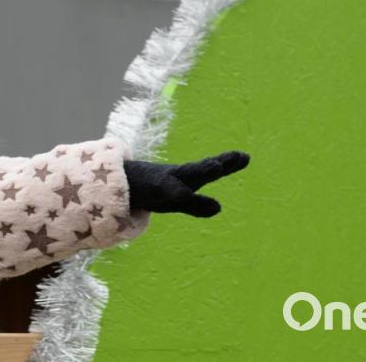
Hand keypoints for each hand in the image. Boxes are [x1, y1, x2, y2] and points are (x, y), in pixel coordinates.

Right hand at [124, 151, 249, 216]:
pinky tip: (182, 194)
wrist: (119, 185)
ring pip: (185, 174)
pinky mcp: (150, 188)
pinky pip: (164, 190)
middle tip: (241, 157)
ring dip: (201, 170)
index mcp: (184, 177)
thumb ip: (196, 204)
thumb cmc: (149, 191)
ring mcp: (163, 181)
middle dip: (217, 164)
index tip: (245, 157)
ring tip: (216, 166)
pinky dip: (173, 190)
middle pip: (199, 169)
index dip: (228, 163)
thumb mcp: (175, 201)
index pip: (208, 169)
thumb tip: (219, 208)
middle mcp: (176, 176)